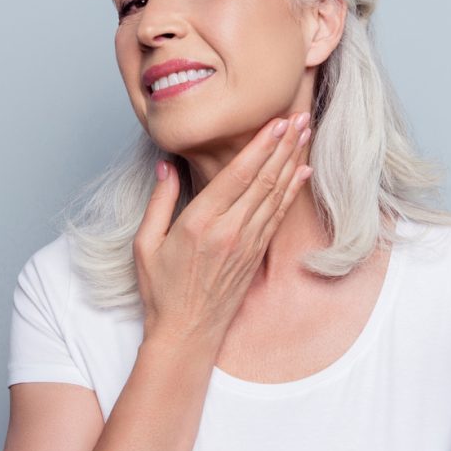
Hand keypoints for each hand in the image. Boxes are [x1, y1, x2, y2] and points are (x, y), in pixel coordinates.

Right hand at [133, 112, 312, 347]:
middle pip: (264, 179)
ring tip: (305, 133)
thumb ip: (159, 201)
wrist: (186, 334)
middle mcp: (229, 231)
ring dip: (292, 161)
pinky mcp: (256, 254)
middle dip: (284, 145)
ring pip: (276, 194)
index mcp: (199, 224)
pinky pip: (278, 215)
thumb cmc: (161, 290)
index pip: (237, 176)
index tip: (276, 122)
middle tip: (300, 116)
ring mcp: (247, 244)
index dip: (260, 146)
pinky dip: (292, 190)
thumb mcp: (145, 244)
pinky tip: (302, 171)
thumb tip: (166, 164)